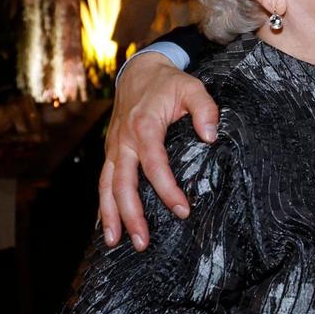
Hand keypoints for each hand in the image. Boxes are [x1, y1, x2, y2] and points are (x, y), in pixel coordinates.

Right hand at [98, 52, 218, 250]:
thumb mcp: (192, 87)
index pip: (154, 164)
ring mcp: (114, 147)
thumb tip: (211, 135)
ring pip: (106, 186)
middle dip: (131, 215)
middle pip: (122, 184)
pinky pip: (103, 181)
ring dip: (110, 215)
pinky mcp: (112, 152)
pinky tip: (105, 225)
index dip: (167, 189)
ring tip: (115, 242)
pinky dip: (103, 204)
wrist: (139, 70)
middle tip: (142, 242)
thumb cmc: (168, 82)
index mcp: (144, 126)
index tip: (183, 211)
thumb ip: (205, 109)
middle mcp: (123, 140)